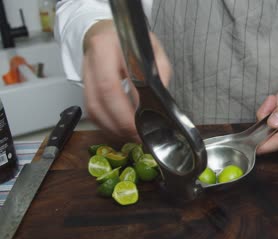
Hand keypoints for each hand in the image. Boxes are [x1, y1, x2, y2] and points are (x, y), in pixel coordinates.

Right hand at [82, 20, 171, 140]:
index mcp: (109, 47)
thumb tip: (161, 101)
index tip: (144, 121)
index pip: (113, 83)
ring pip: (93, 107)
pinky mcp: (84, 86)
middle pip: (101, 98)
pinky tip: (118, 129)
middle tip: (137, 134)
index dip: (127, 107)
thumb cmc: (132, 42)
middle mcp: (93, 59)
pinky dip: (104, 123)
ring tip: (129, 135)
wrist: (107, 32)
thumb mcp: (153, 50)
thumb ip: (159, 73)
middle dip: (120, 121)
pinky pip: (90, 110)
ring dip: (111, 126)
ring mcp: (85, 73)